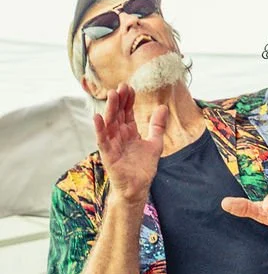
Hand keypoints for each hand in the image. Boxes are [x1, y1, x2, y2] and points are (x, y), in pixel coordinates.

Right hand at [94, 85, 166, 205]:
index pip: (127, 112)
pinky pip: (102, 140)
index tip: (130, 87)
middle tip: (121, 86)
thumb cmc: (143, 167)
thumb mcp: (155, 143)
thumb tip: (163, 107)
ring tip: (112, 95)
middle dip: (119, 100)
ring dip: (110, 109)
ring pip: (109, 123)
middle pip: (118, 114)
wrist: (138, 187)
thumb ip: (157, 125)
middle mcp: (119, 135)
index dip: (128, 100)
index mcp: (129, 132)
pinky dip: (99, 129)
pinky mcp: (108, 154)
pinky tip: (98, 117)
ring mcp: (112, 144)